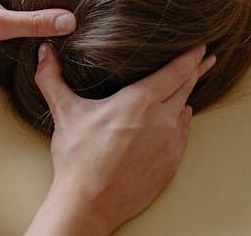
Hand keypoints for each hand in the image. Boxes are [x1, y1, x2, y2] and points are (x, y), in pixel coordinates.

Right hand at [25, 45, 215, 235]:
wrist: (89, 202)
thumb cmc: (78, 158)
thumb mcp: (64, 111)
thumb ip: (52, 78)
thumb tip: (44, 52)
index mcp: (141, 101)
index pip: (176, 71)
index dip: (190, 56)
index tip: (200, 46)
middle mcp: (163, 120)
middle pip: (186, 88)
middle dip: (196, 71)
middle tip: (206, 59)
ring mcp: (170, 144)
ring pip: (185, 112)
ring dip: (185, 98)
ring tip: (186, 89)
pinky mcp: (171, 165)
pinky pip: (182, 136)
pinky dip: (180, 124)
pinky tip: (176, 121)